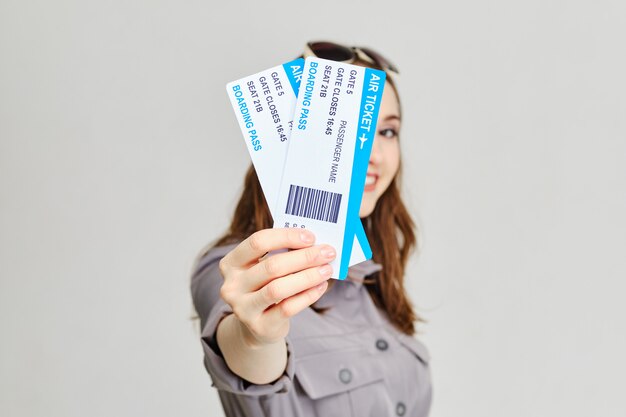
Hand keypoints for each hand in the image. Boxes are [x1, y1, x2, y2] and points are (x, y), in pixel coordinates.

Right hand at [218, 228, 334, 347]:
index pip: (257, 242)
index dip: (286, 236)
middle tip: (327, 252)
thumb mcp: (264, 268)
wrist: (257, 326)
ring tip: (327, 269)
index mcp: (231, 263)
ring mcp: (243, 308)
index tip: (310, 237)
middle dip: (304, 257)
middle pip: (271, 266)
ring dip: (307, 276)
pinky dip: (308, 296)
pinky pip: (287, 308)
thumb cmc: (265, 287)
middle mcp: (232, 285)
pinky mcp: (259, 326)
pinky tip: (321, 286)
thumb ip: (282, 253)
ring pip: (278, 289)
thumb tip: (314, 243)